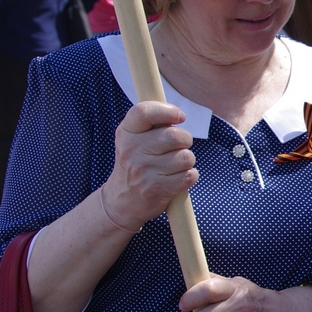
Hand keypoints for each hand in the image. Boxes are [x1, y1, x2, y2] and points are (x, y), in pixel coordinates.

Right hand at [101, 101, 197, 230]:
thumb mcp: (133, 138)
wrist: (122, 200)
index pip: (144, 112)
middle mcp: (132, 150)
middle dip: (185, 139)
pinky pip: (189, 175)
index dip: (168, 111)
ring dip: (187, 160)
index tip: (180, 116)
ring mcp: (144, 171)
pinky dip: (189, 176)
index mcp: (126, 133)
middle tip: (179, 145)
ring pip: (186, 157)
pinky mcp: (158, 189)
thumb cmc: (136, 162)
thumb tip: (177, 113)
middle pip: (174, 136)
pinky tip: (177, 177)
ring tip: (175, 164)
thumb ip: (152, 122)